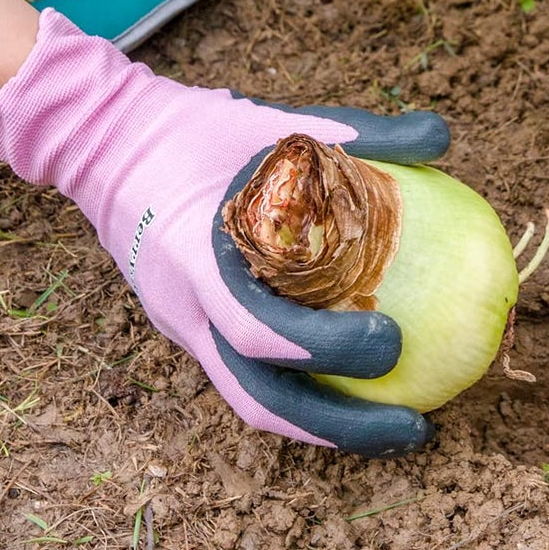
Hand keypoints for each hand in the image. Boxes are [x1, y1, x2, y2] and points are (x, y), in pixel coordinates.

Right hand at [0, 9, 448, 455]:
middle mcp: (187, 309)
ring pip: (253, 403)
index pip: (255, 329)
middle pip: (260, 399)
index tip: (391, 341)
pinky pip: (247, 377)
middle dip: (339, 428)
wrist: (106, 143)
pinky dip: (302, 393)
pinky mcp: (189, 332)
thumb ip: (357, 133)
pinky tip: (357, 389)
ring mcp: (183, 329)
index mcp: (199, 258)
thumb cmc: (198, 129)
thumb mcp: (274, 120)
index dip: (324, 346)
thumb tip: (442, 138)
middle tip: (417, 425)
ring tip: (398, 428)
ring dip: (325, 428)